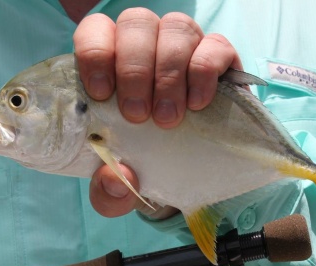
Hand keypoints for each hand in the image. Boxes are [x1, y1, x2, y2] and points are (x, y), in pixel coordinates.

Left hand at [74, 8, 241, 217]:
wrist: (190, 176)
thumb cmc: (144, 166)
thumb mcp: (119, 190)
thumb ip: (108, 192)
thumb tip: (115, 180)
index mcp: (110, 63)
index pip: (95, 30)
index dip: (96, 53)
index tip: (102, 94)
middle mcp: (146, 44)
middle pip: (136, 23)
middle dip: (134, 69)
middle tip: (139, 115)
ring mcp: (184, 46)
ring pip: (175, 28)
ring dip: (168, 73)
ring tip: (169, 118)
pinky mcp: (220, 58)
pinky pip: (214, 45)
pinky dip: (204, 72)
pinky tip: (198, 103)